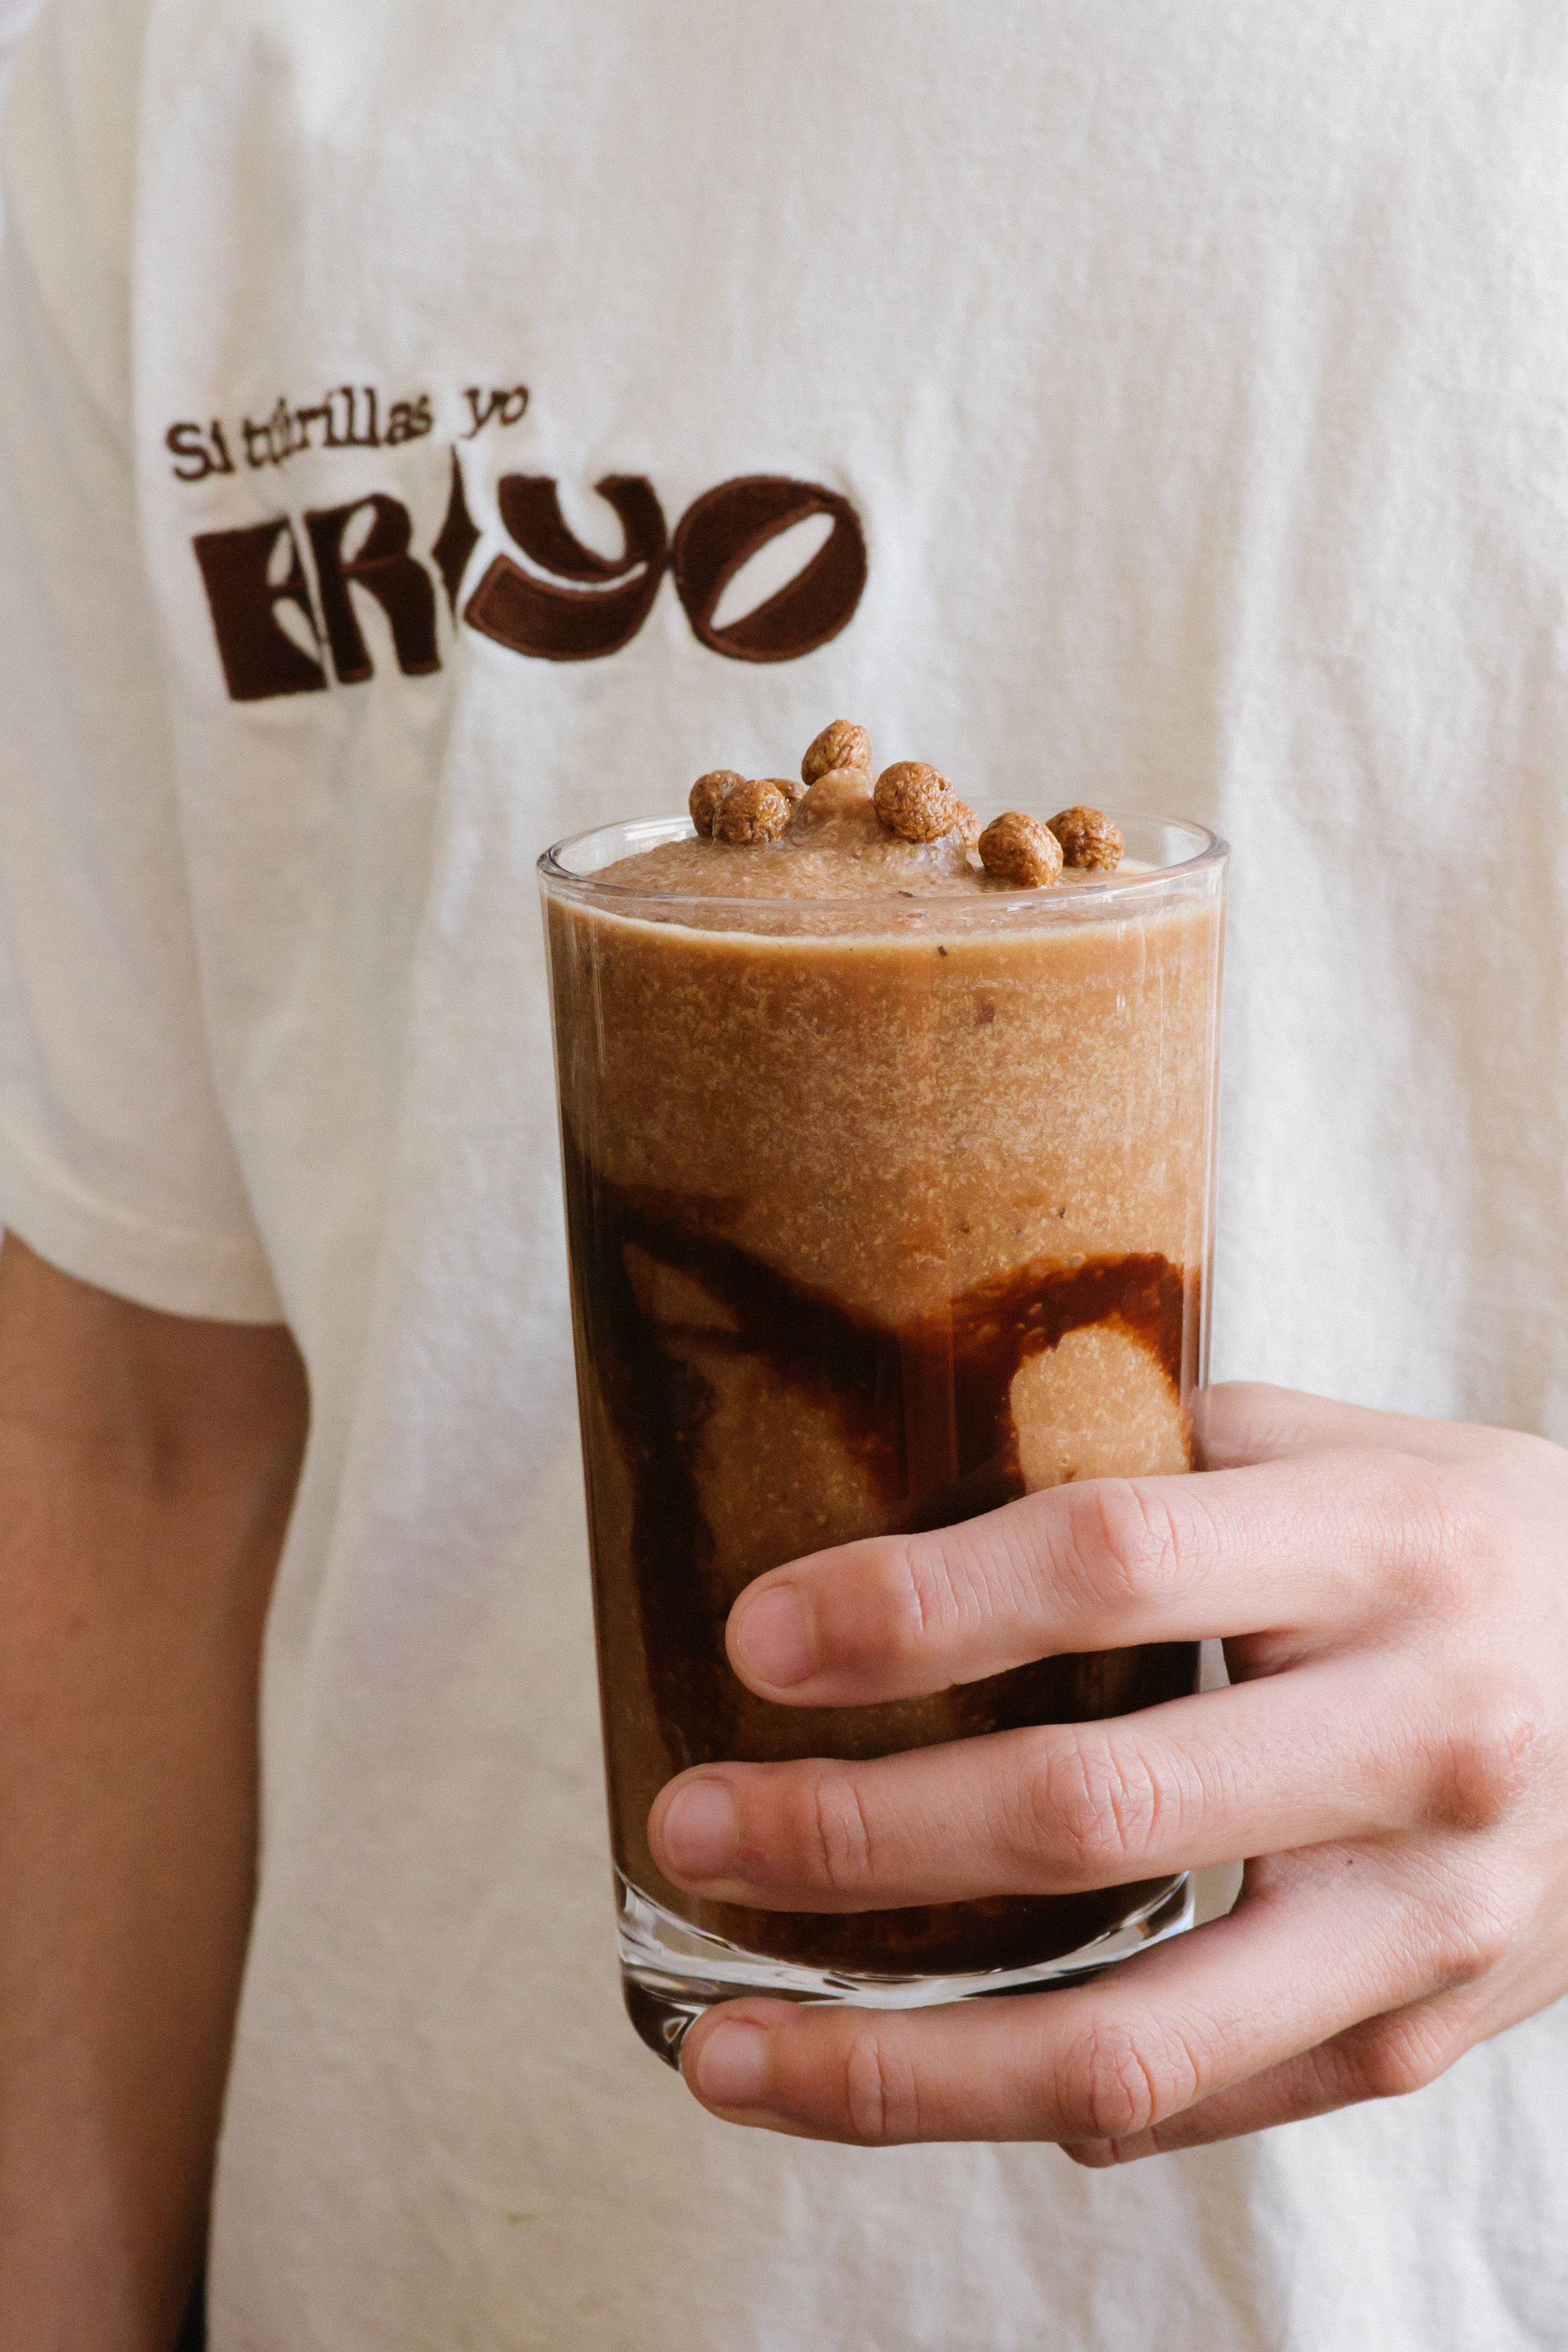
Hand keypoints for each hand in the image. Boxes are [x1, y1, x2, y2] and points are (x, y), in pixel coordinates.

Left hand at [647, 1384, 1567, 2157]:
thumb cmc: (1472, 1545)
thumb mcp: (1340, 1454)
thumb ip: (1150, 1470)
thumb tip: (901, 1500)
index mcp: (1382, 1551)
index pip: (1105, 1567)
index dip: (910, 1608)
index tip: (754, 1636)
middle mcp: (1418, 1743)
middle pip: (1087, 1817)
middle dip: (851, 1836)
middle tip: (691, 1830)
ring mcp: (1428, 1923)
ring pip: (1127, 2045)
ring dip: (894, 2065)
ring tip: (728, 2055)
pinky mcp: (1421, 2039)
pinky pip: (1198, 2103)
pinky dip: (1034, 2105)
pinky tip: (913, 2075)